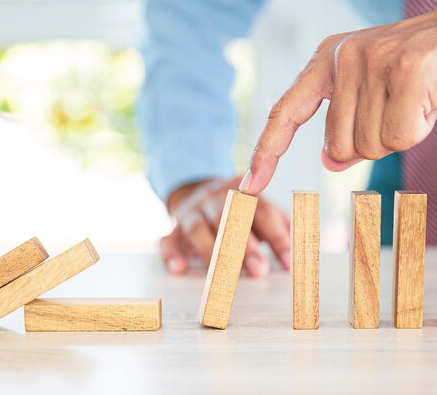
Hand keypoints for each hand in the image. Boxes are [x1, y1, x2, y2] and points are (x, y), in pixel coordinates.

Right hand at [161, 177, 289, 275]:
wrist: (196, 191)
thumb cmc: (240, 211)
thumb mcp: (262, 211)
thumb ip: (280, 228)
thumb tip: (300, 253)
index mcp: (242, 193)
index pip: (262, 212)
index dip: (276, 237)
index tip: (289, 263)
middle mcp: (213, 200)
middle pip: (227, 218)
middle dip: (243, 245)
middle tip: (259, 270)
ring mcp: (190, 214)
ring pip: (196, 229)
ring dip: (212, 252)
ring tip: (223, 277)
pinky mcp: (172, 229)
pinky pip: (167, 240)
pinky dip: (171, 254)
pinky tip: (179, 269)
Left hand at [239, 10, 436, 194]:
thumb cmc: (417, 68)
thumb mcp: (371, 93)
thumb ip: (346, 127)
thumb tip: (328, 161)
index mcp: (324, 62)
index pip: (283, 114)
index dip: (265, 153)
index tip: (248, 187)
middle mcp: (341, 58)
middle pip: (336, 147)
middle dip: (371, 145)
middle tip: (398, 111)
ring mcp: (372, 60)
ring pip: (369, 147)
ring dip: (398, 136)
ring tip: (416, 101)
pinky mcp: (406, 68)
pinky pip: (401, 137)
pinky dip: (419, 130)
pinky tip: (429, 100)